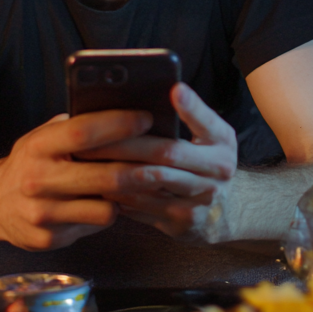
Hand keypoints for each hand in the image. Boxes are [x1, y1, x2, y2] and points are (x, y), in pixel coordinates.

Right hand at [0, 108, 214, 251]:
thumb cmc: (30, 163)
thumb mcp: (43, 138)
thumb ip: (75, 128)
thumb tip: (123, 110)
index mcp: (37, 147)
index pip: (83, 131)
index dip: (119, 124)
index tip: (146, 118)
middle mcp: (37, 180)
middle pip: (103, 174)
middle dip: (140, 165)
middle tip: (165, 157)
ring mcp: (42, 213)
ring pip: (106, 206)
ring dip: (126, 195)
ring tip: (134, 183)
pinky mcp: (49, 239)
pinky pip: (95, 225)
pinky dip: (106, 213)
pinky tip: (107, 203)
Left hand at [75, 83, 237, 236]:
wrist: (224, 212)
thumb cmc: (207, 163)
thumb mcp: (210, 135)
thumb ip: (192, 114)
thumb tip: (170, 89)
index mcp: (222, 142)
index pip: (205, 122)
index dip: (191, 107)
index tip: (173, 89)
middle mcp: (217, 172)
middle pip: (165, 153)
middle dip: (124, 144)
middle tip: (91, 138)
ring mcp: (201, 200)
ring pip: (151, 181)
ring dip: (116, 170)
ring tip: (88, 160)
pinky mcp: (183, 222)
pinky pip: (144, 206)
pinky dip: (119, 194)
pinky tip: (99, 184)